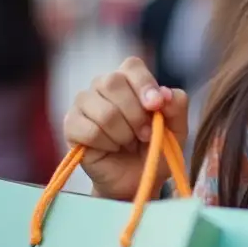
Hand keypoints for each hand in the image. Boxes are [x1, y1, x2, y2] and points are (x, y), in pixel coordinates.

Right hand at [63, 56, 188, 200]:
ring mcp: (84, 104)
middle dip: (136, 114)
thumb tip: (165, 93)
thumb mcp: (177, 130)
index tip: (156, 106)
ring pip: (104, 111)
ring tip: (129, 142)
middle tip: (146, 134)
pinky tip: (111, 148)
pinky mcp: (71, 126)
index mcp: (130, 80)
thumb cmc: (156, 149)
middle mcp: (103, 86)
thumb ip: (177, 107)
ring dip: (123, 133)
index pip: (132, 66)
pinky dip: (107, 144)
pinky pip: (88, 130)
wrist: (138, 180)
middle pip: (113, 83)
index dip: (144, 84)